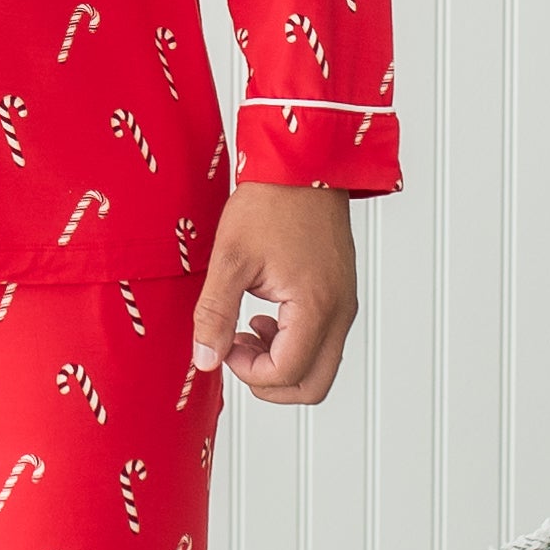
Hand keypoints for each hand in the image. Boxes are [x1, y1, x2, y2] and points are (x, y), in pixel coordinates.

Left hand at [191, 186, 357, 405]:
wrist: (304, 163)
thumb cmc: (271, 201)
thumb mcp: (230, 259)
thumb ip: (214, 314)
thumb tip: (205, 358)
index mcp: (315, 307)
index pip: (287, 374)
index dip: (248, 372)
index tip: (224, 343)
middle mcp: (339, 312)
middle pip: (313, 386)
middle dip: (269, 382)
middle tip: (236, 353)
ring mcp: (344, 304)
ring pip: (319, 367)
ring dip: (280, 363)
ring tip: (246, 331)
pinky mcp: (340, 295)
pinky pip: (322, 341)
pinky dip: (293, 344)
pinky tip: (264, 316)